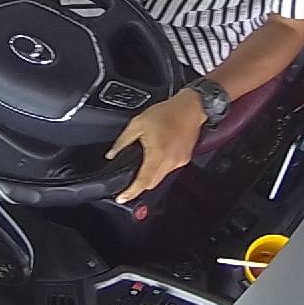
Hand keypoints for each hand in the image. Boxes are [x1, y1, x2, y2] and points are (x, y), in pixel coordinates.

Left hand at [105, 89, 206, 203]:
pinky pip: (170, 169)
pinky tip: (159, 153)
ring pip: (161, 177)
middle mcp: (170, 161)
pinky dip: (161, 167)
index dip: (131, 192)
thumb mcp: (138, 123)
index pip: (143, 181)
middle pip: (152, 183)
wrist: (191, 107)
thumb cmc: (167, 112)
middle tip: (130, 181)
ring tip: (146, 160)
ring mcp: (179, 161)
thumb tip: (112, 154)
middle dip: (139, 185)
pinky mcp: (185, 159)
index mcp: (158, 153)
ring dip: (151, 175)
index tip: (122, 197)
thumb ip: (123, 141)